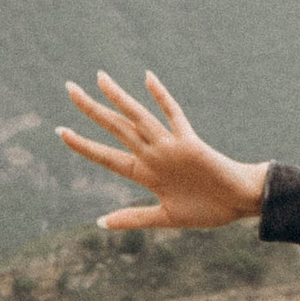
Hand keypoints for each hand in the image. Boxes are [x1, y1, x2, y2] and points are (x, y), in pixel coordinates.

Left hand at [56, 71, 268, 229]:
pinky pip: (173, 115)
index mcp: (145, 173)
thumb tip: (100, 223)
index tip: (61, 130)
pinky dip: (161, 97)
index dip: (83, 144)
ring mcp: (169, 146)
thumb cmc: (208, 210)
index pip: (106, 156)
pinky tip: (147, 78)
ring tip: (98, 78)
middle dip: (91, 109)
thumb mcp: (166, 217)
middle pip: (116, 128)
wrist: (239, 201)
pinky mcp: (189, 142)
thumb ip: (134, 218)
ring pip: (138, 118)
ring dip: (118, 98)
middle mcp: (153, 155)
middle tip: (68, 87)